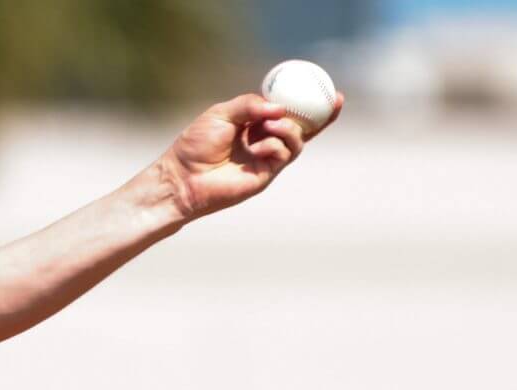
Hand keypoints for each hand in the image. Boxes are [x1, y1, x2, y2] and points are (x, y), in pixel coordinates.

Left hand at [155, 91, 340, 221]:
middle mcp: (264, 140)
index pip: (285, 110)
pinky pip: (284, 155)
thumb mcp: (223, 113)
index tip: (323, 85)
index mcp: (254, 123)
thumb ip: (250, 105)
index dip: (305, 100)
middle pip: (302, 127)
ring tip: (271, 124)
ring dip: (290, 128)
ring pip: (296, 140)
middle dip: (322, 115)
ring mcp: (266, 158)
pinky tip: (258, 145)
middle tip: (333, 100)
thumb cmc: (196, 144)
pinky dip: (276, 144)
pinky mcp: (266, 175)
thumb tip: (280, 107)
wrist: (183, 176)